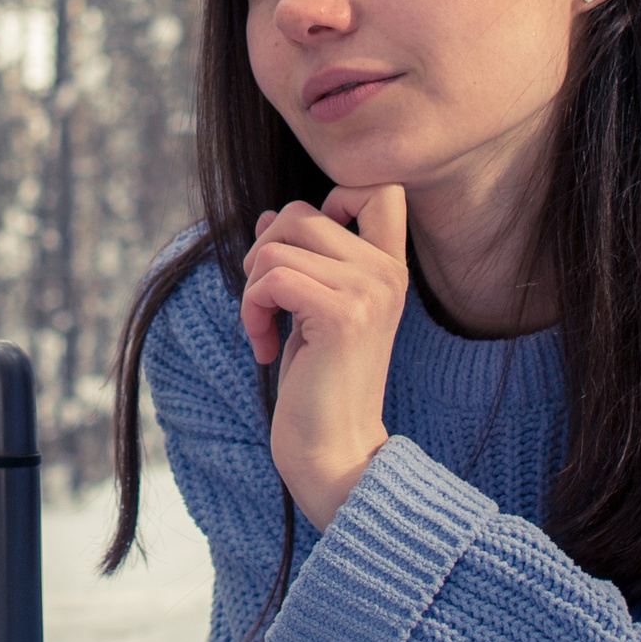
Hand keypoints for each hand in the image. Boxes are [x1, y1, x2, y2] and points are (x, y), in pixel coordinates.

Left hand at [240, 184, 407, 526]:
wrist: (335, 452)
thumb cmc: (319, 386)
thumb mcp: (311, 312)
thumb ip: (302, 262)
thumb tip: (266, 219)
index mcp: (389, 269)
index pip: (380, 189)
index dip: (330, 199)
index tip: (303, 252)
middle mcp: (388, 274)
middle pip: (302, 213)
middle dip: (264, 252)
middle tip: (265, 301)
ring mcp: (369, 291)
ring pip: (279, 244)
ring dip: (253, 287)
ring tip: (264, 328)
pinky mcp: (343, 316)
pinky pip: (271, 278)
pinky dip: (251, 309)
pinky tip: (262, 345)